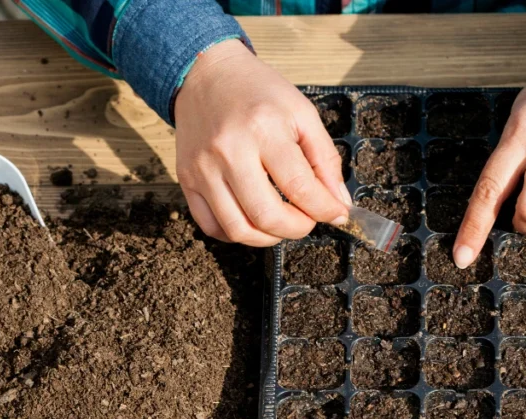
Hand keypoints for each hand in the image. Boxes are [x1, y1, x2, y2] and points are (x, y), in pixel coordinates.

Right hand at [174, 40, 350, 247]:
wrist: (206, 74)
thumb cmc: (257, 92)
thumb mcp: (302, 113)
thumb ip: (325, 159)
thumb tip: (338, 204)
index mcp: (264, 129)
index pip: (300, 187)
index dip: (324, 209)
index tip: (336, 214)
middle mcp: (229, 151)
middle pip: (266, 216)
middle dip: (297, 228)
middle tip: (308, 220)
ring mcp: (203, 169)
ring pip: (237, 229)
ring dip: (268, 237)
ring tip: (282, 222)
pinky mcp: (186, 179)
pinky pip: (211, 226)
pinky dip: (236, 233)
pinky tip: (252, 220)